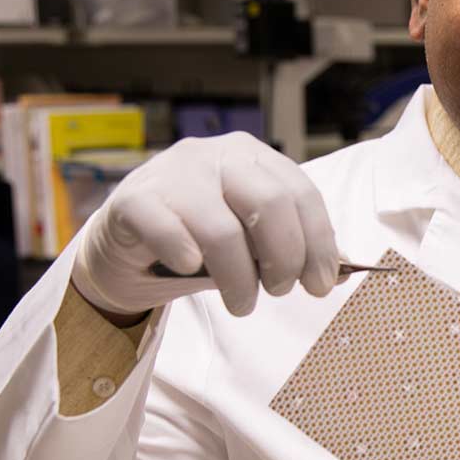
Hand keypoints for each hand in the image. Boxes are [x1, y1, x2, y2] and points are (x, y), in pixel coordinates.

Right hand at [71, 133, 340, 319]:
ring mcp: (172, 172)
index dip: (317, 242)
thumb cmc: (195, 243)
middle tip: (279, 291)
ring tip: (241, 304)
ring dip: (238, 278)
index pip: (299, 192)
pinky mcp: (134, 198)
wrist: (122, 249)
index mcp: (250, 157)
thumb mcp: (249, 242)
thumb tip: (336, 272)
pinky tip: (188, 269)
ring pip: (222, 228)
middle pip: (269, 202)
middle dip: (284, 257)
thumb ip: (287, 248)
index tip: (320, 285)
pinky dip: (184, 254)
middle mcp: (214, 154)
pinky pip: (167, 228)